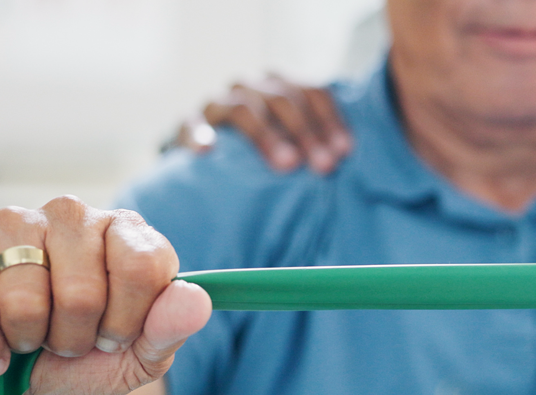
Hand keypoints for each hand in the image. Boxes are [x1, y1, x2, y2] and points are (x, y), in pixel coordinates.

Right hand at [0, 197, 211, 394]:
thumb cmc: (78, 365)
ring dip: (26, 339)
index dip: (127, 320)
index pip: (144, 266)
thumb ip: (168, 331)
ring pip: (26, 295)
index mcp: (128, 237)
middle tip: (63, 342)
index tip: (111, 339)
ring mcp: (14, 219)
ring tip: (26, 338)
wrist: (7, 385)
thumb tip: (197, 301)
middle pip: (84, 289)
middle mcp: (75, 216)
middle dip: (73, 337)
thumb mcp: (133, 362)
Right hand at [174, 75, 352, 173]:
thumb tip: (345, 162)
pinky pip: (192, 124)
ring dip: (267, 136)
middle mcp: (250, 88)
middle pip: (282, 99)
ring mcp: (218, 104)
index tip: (344, 152)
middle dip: (306, 133)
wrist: (205, 157)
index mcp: (279, 87)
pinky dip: (199, 135)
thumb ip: (313, 147)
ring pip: (243, 108)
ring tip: (286, 164)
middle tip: (323, 167)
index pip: (311, 92)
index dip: (330, 120)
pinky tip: (207, 151)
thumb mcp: (290, 145)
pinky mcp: (190, 123)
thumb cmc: (258, 157)